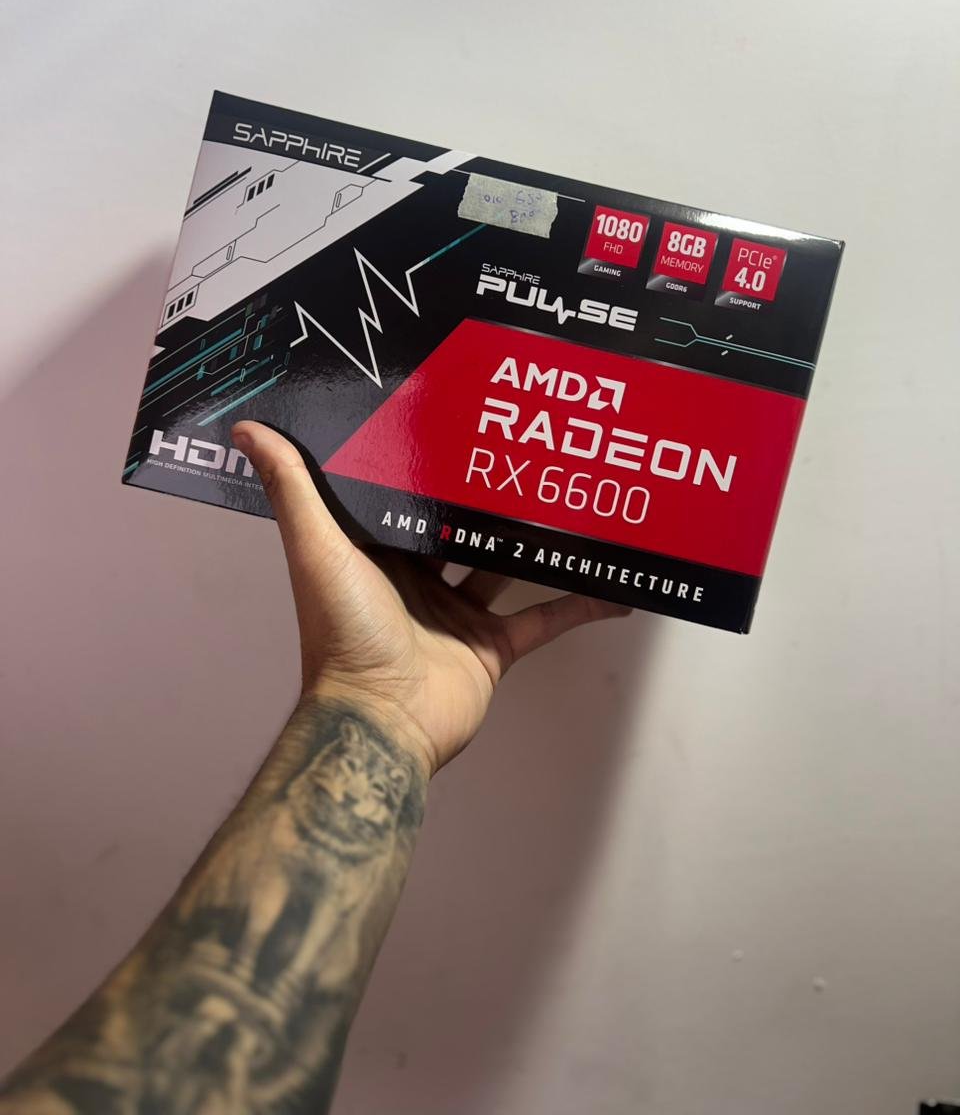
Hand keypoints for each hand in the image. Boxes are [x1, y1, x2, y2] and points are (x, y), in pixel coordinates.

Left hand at [231, 421, 630, 775]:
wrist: (381, 721)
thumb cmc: (344, 633)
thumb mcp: (316, 550)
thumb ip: (291, 489)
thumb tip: (246, 428)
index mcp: (375, 553)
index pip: (403, 495)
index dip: (424, 460)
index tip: (455, 418)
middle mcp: (416, 581)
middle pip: (459, 526)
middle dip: (488, 494)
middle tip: (528, 448)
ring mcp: (456, 616)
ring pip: (503, 566)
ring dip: (535, 540)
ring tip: (574, 499)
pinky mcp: (492, 649)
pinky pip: (542, 620)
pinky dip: (577, 605)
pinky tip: (614, 585)